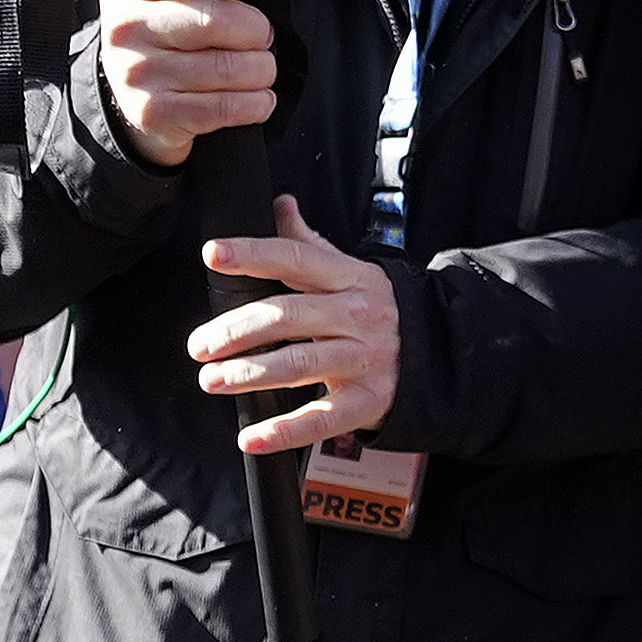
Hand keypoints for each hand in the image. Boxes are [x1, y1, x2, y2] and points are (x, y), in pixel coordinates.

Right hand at [98, 0, 275, 166]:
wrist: (135, 99)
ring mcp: (138, 74)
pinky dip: (256, 103)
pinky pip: (227, 106)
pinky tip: (254, 98)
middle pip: (217, 20)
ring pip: (230, 67)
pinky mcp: (155, 113)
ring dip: (261, 70)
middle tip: (259, 37)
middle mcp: (125, 29)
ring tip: (256, 70)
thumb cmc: (165, 39)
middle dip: (257, 30)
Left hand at [190, 197, 398, 454]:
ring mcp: (365, 359)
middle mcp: (358, 315)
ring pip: (300, 364)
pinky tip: (249, 438)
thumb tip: (279, 203)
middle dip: (237, 330)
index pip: (296, 259)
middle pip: (289, 316)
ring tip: (210, 380)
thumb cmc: (375, 311)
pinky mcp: (368, 401)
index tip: (212, 254)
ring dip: (250, 374)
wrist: (443, 354)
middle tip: (198, 346)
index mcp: (349, 278)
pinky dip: (282, 431)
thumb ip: (308, 244)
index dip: (253, 254)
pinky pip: (321, 418)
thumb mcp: (350, 272)